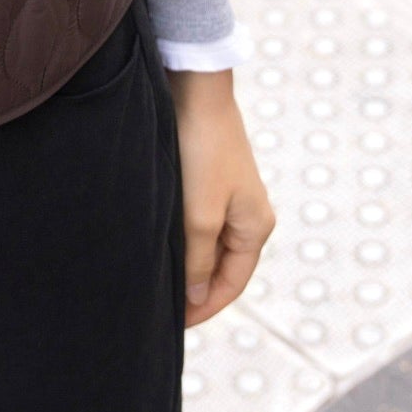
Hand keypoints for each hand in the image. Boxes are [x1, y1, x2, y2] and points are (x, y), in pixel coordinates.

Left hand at [168, 70, 275, 326]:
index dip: (203, 307)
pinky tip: (158, 241)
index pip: (232, 284)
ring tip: (155, 277)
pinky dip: (182, 237)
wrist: (195, 87)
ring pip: (208, 244)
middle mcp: (249, 214)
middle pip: (221, 267)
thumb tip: (195, 294)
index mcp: (256, 226)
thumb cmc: (202, 148)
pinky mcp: (211, 178)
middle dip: (194, 288)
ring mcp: (231, 195)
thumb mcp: (199, 212)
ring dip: (186, 262)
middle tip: (160, 307)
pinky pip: (199, 221)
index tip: (173, 324)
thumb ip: (196, 258)